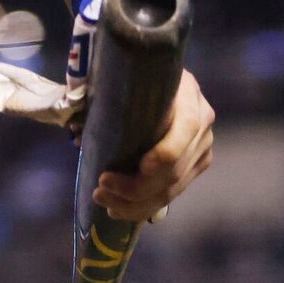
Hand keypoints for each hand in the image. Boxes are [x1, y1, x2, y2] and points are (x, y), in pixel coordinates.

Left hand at [95, 70, 215, 222]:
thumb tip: (79, 134)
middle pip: (175, 168)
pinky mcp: (198, 162)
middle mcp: (202, 119)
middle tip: (101, 190)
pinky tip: (121, 207)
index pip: (185, 130)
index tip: (139, 167)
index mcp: (186, 91)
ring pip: (174, 186)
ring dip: (138, 203)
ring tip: (105, 203)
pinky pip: (176, 191)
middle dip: (137, 188)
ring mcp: (203, 144)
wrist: (154, 74)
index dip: (164, 155)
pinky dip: (148, 204)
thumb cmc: (129, 75)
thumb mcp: (120, 79)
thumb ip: (108, 99)